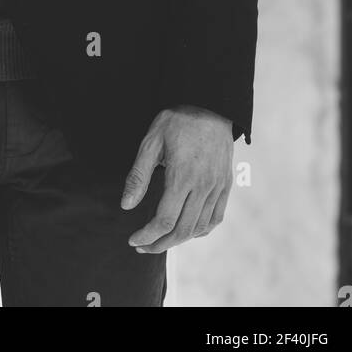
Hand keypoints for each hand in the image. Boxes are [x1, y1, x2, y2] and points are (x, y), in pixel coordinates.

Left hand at [120, 105, 233, 252]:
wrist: (210, 105)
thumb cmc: (176, 121)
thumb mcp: (151, 142)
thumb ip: (138, 175)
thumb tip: (126, 205)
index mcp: (182, 176)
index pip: (164, 220)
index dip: (147, 235)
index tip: (133, 240)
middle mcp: (203, 186)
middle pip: (182, 230)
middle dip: (159, 244)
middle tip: (142, 245)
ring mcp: (217, 187)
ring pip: (199, 228)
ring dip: (178, 240)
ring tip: (159, 240)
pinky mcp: (226, 185)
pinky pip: (215, 219)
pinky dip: (200, 231)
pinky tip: (186, 231)